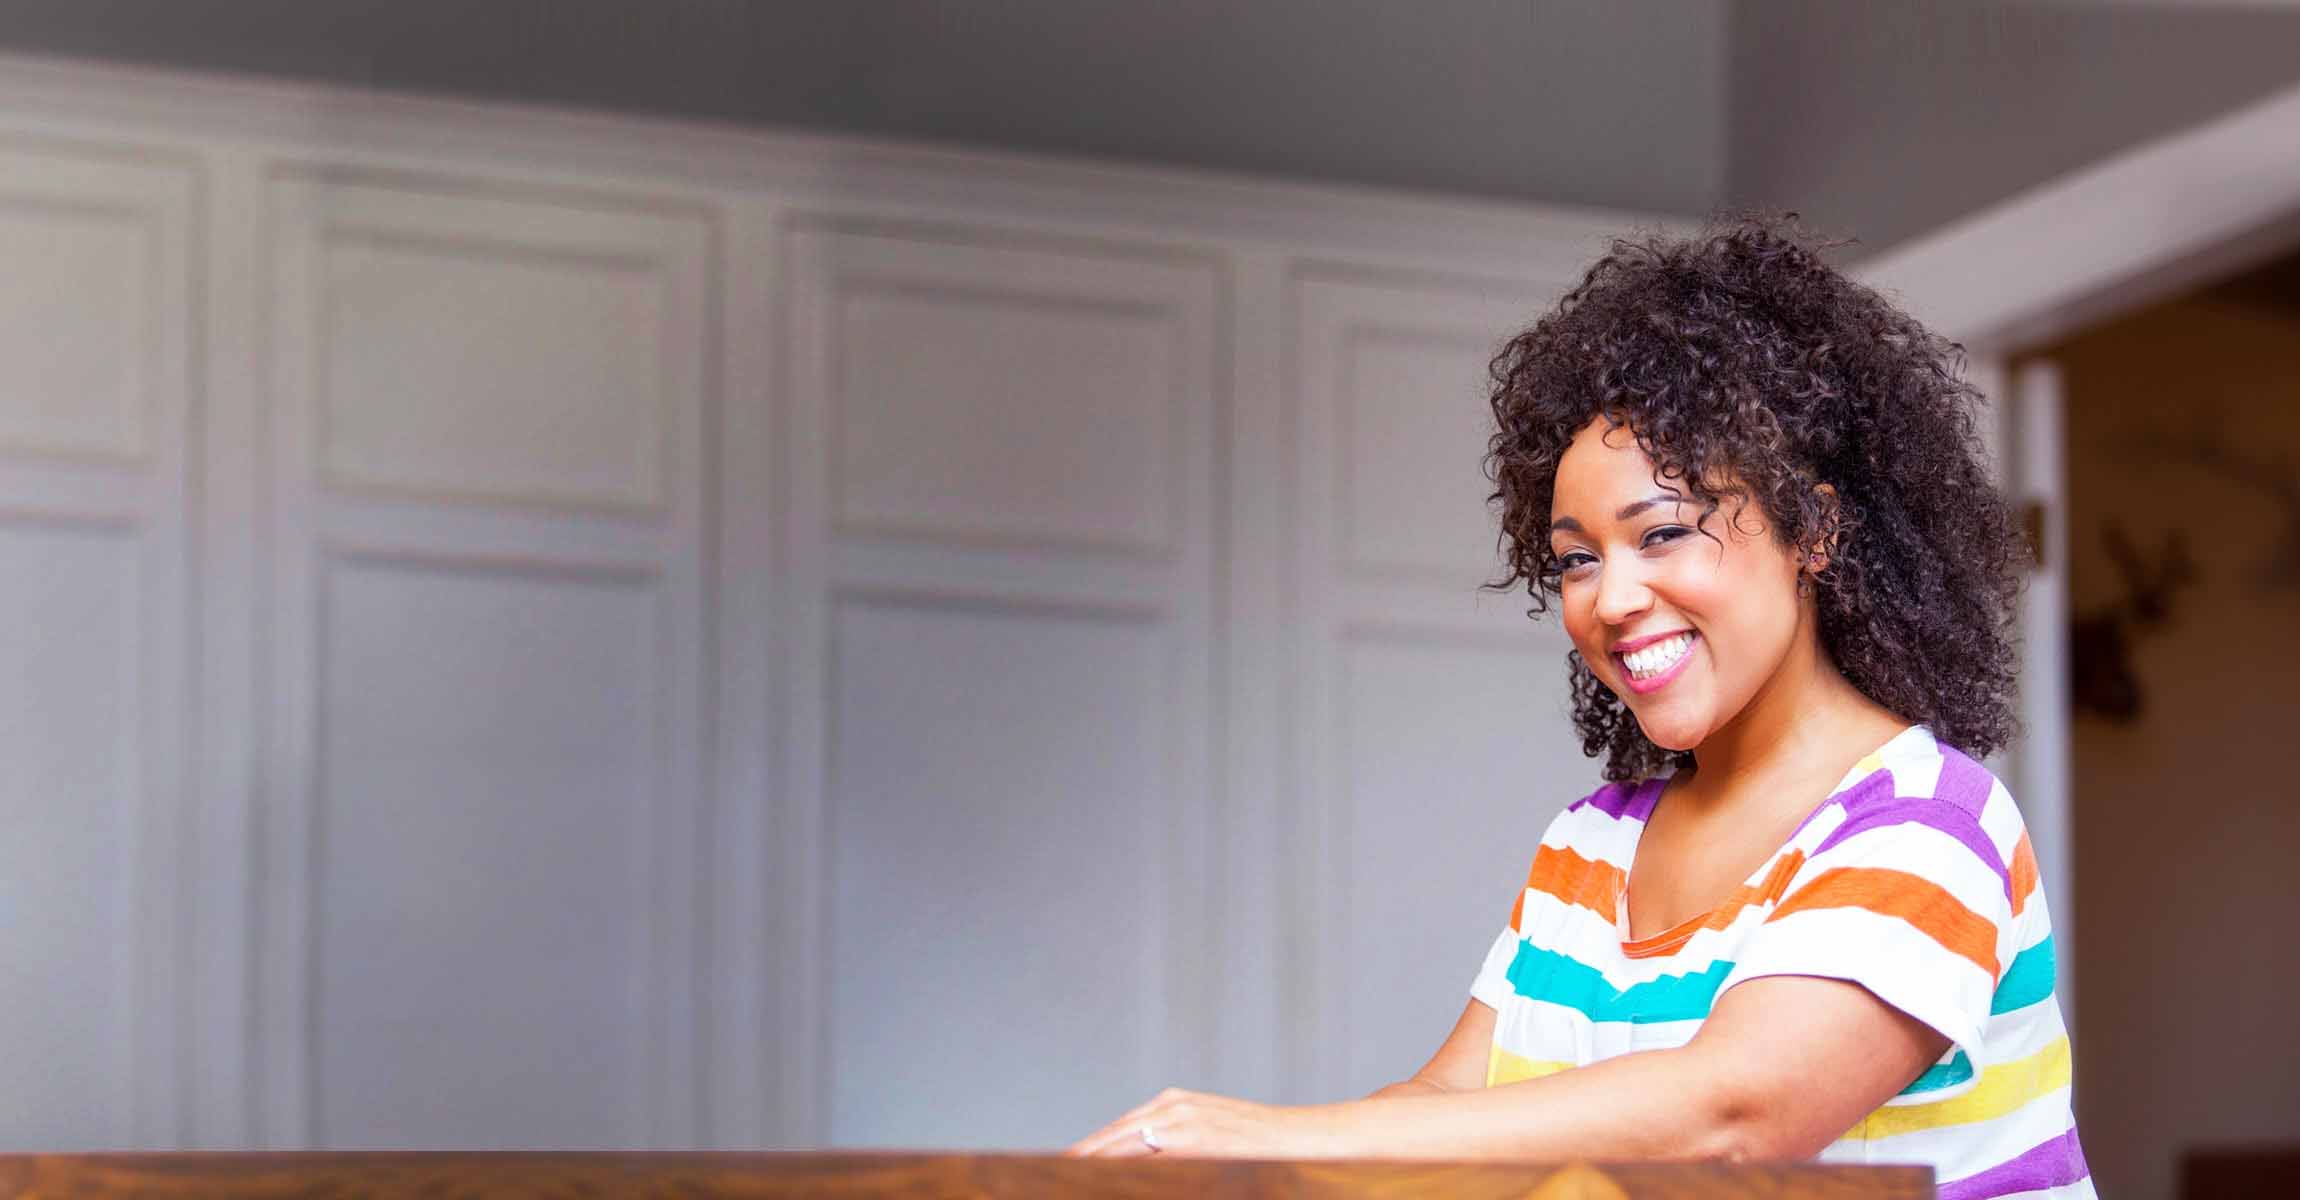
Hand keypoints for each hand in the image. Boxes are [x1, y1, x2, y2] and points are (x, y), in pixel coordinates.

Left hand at [1063, 1087, 1344, 1158]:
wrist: (1309, 1138)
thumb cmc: (1259, 1145)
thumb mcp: (1210, 1134)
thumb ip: (1172, 1144)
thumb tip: (1136, 1165)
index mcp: (1170, 1106)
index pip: (1111, 1136)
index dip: (1081, 1157)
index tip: (1054, 1175)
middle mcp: (1171, 1110)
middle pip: (1107, 1145)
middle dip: (1077, 1167)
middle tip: (1047, 1185)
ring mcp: (1184, 1126)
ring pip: (1122, 1155)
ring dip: (1093, 1172)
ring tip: (1065, 1186)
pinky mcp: (1198, 1144)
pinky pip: (1150, 1167)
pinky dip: (1125, 1177)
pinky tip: (1104, 1186)